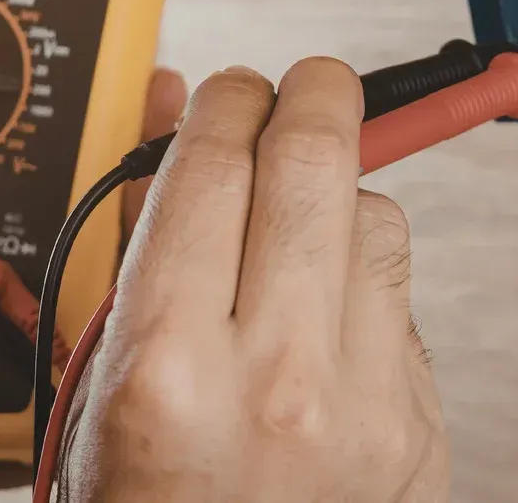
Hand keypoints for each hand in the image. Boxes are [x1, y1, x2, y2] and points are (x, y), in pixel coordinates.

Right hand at [57, 59, 449, 502]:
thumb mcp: (97, 380)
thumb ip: (138, 235)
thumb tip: (173, 105)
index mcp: (165, 369)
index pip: (215, 162)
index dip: (227, 101)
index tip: (229, 92)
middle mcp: (275, 384)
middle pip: (316, 159)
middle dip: (311, 95)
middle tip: (300, 89)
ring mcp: (363, 410)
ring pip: (377, 216)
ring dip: (340, 195)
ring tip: (299, 230)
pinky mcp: (420, 428)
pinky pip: (403, 296)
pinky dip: (366, 279)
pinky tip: (327, 314)